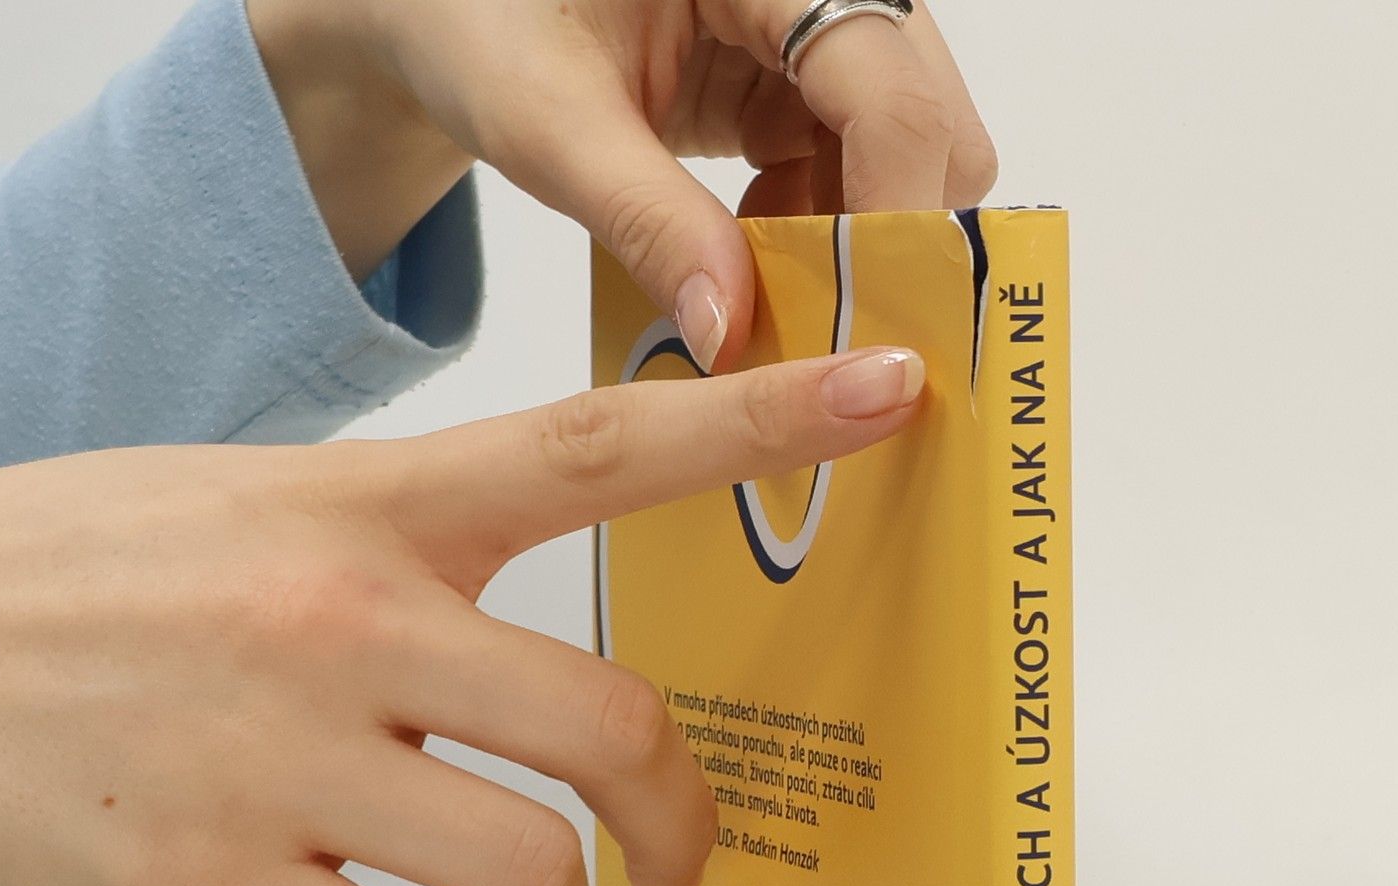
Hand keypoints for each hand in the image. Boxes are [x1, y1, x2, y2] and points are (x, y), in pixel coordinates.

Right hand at [0, 345, 925, 885]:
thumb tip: (511, 661)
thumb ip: (391, 563)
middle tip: (681, 864)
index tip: (889, 389)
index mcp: (358, 510)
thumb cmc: (47, 585)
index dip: (766, 417)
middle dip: (684, 825)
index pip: (602, 445)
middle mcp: (342, 625)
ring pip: (533, 874)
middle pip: (615, 729)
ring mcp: (283, 765)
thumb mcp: (237, 512)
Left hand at [250, 0, 995, 361]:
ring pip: (914, 163)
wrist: (463, 5)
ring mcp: (830, 28)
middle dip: (881, 240)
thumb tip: (736, 341)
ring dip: (850, 245)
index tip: (851, 327)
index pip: (889, 88)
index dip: (889, 216)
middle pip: (934, 128)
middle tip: (794, 313)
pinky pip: (868, 175)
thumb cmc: (484, 19)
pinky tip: (745, 240)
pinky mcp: (814, 79)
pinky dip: (822, 233)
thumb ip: (650, 225)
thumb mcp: (550, 122)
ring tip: (745, 268)